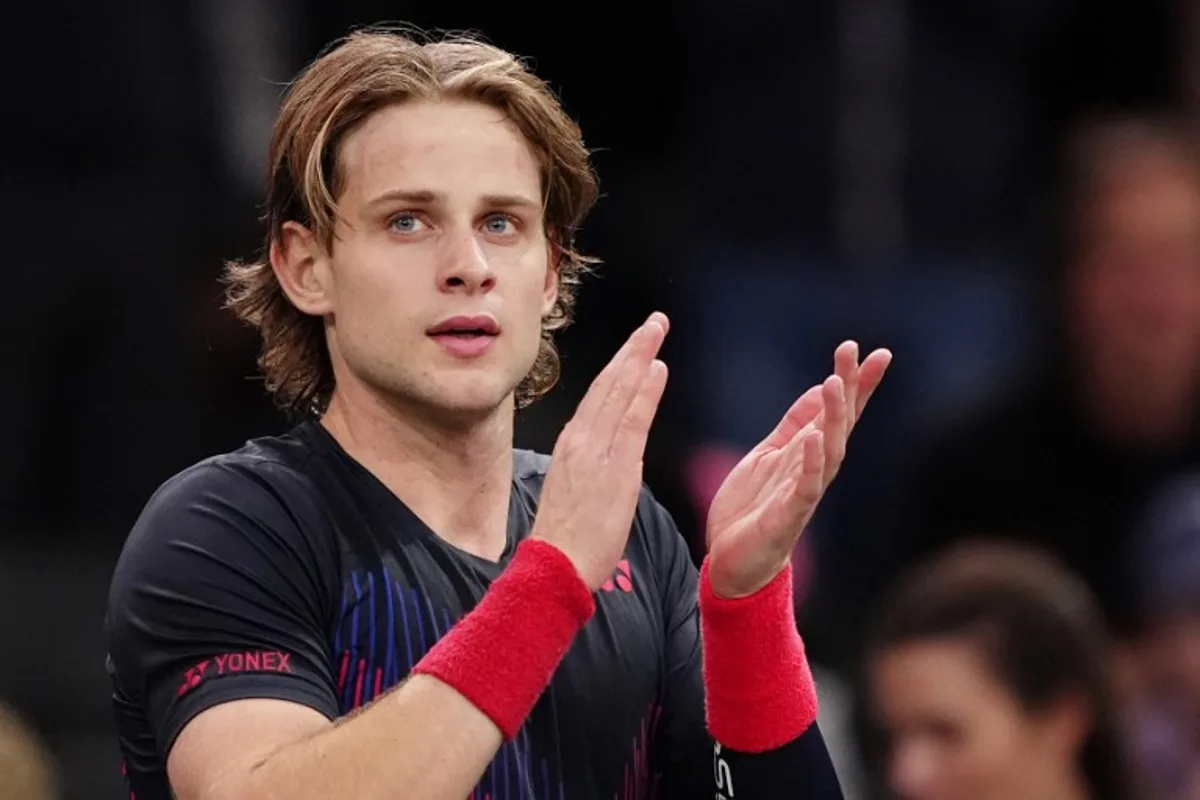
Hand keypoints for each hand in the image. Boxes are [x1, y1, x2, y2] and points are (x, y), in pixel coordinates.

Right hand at [532, 313, 669, 588]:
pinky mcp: (614, 468)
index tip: (637, 346)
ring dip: (639, 357)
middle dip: (633, 349)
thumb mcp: (574, 490)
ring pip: (619, 393)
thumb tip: (610, 454)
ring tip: (657, 331)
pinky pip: (632, 420)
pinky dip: (644, 391)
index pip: (600, 396)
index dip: (620, 367)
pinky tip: (657, 369)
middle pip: (610, 384)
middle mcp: (582, 440)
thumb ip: (593, 465)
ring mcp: (597, 451)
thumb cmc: (567, 540)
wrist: (556, 567)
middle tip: (654, 322)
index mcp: (572, 445)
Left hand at [705, 341, 891, 597]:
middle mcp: (815, 470)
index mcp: (808, 453)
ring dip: (833, 418)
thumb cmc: (753, 509)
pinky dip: (811, 462)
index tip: (877, 353)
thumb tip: (821, 387)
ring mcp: (804, 493)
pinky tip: (814, 437)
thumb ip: (795, 424)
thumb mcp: (770, 454)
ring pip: (829, 451)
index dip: (858, 383)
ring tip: (834, 383)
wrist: (731, 561)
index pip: (840, 413)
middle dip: (850, 388)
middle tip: (856, 353)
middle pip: (840, 424)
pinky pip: (805, 487)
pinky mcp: (788, 516)